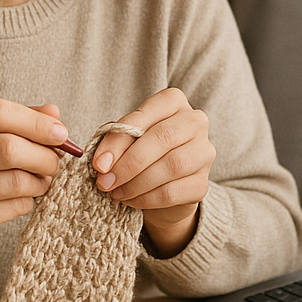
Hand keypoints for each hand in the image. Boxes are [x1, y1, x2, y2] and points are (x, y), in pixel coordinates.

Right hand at [0, 97, 71, 286]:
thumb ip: (10, 122)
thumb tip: (54, 113)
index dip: (35, 121)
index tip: (59, 131)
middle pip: (8, 148)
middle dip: (44, 154)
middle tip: (55, 160)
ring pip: (15, 181)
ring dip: (40, 180)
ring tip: (42, 179)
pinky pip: (12, 207)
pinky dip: (28, 201)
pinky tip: (24, 198)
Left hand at [93, 88, 214, 257]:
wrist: (161, 188)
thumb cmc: (141, 153)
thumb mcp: (125, 140)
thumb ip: (116, 141)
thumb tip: (103, 163)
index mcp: (174, 102)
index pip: (146, 113)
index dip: (119, 139)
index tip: (98, 163)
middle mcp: (195, 122)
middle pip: (163, 138)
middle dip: (129, 163)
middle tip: (105, 181)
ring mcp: (204, 153)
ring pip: (172, 166)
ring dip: (136, 183)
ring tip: (115, 192)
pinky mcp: (203, 184)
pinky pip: (173, 192)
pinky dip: (147, 199)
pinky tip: (131, 200)